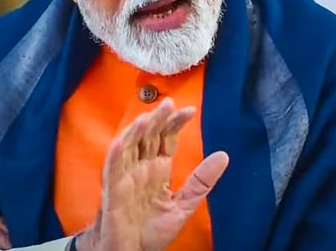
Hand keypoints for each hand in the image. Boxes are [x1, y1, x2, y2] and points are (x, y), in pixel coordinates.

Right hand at [78, 97, 229, 250]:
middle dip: (158, 120)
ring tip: (148, 117)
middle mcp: (141, 168)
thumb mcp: (184, 205)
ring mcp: (125, 177)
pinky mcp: (112, 191)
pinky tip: (120, 141)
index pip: (166, 139)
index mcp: (158, 170)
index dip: (175, 124)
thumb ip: (201, 181)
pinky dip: (114, 155)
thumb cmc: (152, 231)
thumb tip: (224, 156)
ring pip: (129, 147)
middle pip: (148, 137)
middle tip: (169, 104)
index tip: (189, 111)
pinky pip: (111, 170)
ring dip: (137, 131)